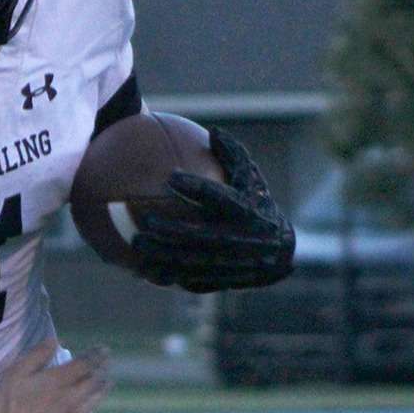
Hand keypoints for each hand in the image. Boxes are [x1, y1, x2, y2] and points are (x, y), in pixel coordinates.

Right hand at [0, 342, 110, 412]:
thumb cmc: (7, 407)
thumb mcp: (15, 374)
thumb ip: (36, 356)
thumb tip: (54, 341)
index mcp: (58, 382)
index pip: (83, 365)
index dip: (95, 356)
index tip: (104, 350)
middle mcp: (71, 400)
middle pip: (92, 384)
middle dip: (102, 372)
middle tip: (108, 365)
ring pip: (92, 404)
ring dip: (102, 392)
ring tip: (109, 384)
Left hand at [129, 130, 295, 292]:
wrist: (278, 254)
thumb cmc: (258, 206)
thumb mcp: (252, 179)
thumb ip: (233, 156)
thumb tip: (212, 131)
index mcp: (248, 212)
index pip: (221, 198)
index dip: (197, 188)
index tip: (171, 177)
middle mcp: (240, 240)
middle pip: (201, 236)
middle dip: (172, 230)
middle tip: (144, 219)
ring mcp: (231, 265)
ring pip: (192, 261)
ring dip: (162, 253)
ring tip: (135, 242)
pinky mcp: (221, 281)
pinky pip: (190, 278)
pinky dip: (166, 273)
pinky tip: (140, 266)